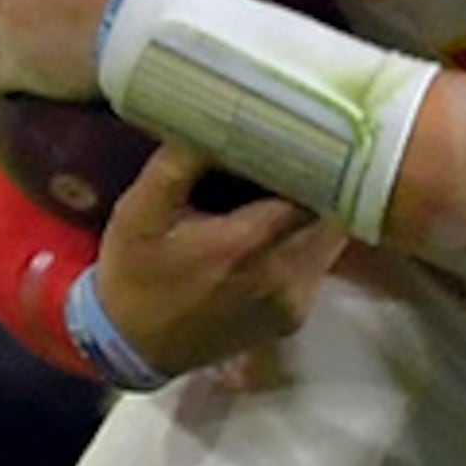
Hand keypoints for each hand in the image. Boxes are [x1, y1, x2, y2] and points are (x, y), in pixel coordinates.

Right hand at [90, 142, 347, 376]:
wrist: (134, 349)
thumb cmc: (134, 274)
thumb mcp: (138, 211)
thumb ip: (176, 163)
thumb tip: (214, 115)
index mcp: (244, 245)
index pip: (312, 189)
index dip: (315, 157)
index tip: (305, 130)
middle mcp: (281, 275)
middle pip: (332, 213)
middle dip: (322, 180)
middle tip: (305, 148)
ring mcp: (293, 300)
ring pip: (331, 239)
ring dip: (318, 209)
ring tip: (296, 181)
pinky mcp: (295, 317)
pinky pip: (317, 264)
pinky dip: (308, 239)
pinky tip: (280, 224)